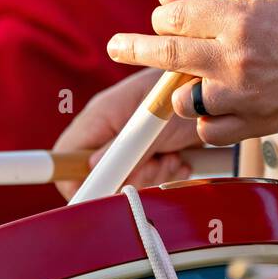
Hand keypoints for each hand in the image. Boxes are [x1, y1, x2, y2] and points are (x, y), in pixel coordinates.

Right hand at [52, 68, 199, 198]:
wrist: (211, 85)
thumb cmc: (184, 90)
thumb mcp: (156, 120)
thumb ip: (124, 144)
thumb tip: (91, 168)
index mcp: (100, 116)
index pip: (66, 156)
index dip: (75, 181)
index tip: (102, 192)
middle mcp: (109, 130)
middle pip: (99, 176)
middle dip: (129, 179)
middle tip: (156, 165)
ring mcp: (129, 142)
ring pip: (127, 180)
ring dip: (153, 176)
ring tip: (173, 157)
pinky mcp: (149, 150)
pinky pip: (148, 176)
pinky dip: (166, 173)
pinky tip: (181, 159)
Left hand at [105, 0, 277, 145]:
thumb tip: (166, 0)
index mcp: (239, 19)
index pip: (177, 18)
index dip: (163, 20)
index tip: (160, 23)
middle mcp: (237, 56)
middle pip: (168, 55)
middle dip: (134, 48)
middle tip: (117, 45)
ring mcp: (246, 94)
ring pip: (186, 100)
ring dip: (183, 91)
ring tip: (197, 81)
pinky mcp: (257, 122)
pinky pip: (211, 131)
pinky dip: (208, 121)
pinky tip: (219, 106)